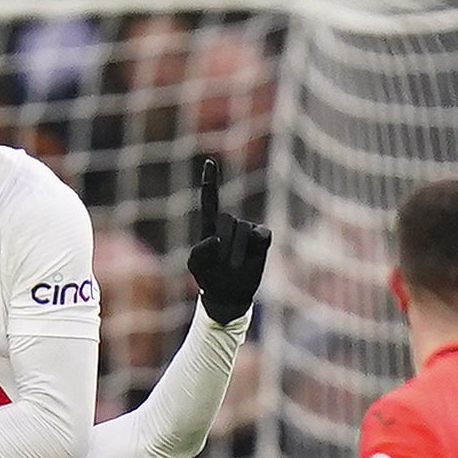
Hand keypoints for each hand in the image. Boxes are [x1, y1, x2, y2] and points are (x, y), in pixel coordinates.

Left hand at [187, 157, 271, 324]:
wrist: (229, 294)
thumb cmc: (209, 277)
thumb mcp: (195, 266)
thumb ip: (200, 250)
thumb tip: (218, 240)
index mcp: (211, 226)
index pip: (210, 200)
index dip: (210, 181)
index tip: (209, 162)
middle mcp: (230, 224)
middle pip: (227, 219)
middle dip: (224, 242)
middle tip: (222, 263)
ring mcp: (248, 230)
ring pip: (243, 229)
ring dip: (237, 251)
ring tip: (233, 267)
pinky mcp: (262, 238)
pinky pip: (262, 234)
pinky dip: (256, 244)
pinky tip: (254, 252)